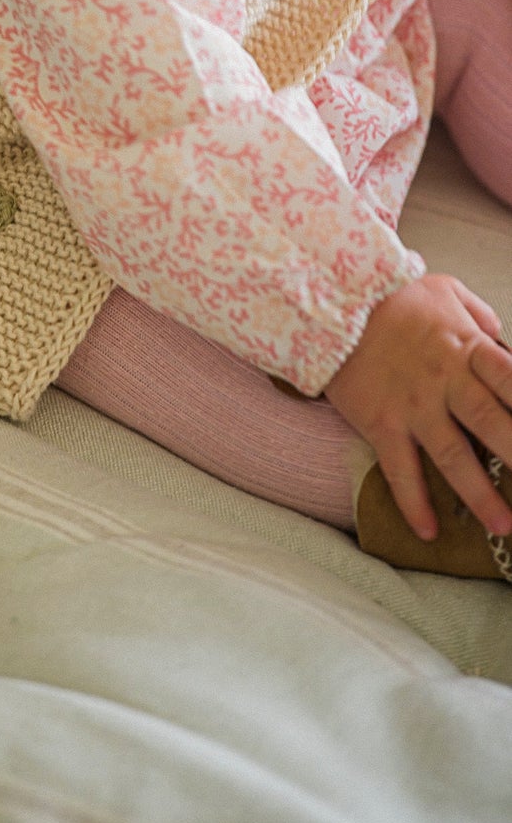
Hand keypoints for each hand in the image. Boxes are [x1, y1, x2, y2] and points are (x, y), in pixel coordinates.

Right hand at [323, 274, 511, 540]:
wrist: (329, 301)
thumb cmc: (391, 295)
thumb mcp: (444, 291)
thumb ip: (480, 317)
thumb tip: (502, 341)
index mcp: (467, 347)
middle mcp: (445, 379)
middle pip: (492, 422)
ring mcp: (412, 405)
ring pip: (452, 455)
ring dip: (479, 494)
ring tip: (503, 527)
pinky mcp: (380, 421)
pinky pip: (399, 468)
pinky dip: (412, 501)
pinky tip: (427, 531)